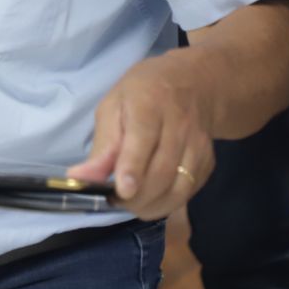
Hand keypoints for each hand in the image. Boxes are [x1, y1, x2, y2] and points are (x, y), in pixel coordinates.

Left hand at [67, 52, 215, 219]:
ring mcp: (199, 144)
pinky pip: (189, 192)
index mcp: (149, 103)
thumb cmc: (143, 93)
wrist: (193, 83)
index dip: (133, 167)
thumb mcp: (113, 106)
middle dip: (137, 197)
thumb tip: (80, 177)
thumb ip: (102, 145)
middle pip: (162, 171)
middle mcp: (180, 124)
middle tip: (115, 201)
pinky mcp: (208, 161)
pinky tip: (152, 199)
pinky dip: (169, 203)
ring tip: (131, 204)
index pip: (143, 138)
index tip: (122, 191)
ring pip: (179, 187)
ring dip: (153, 206)